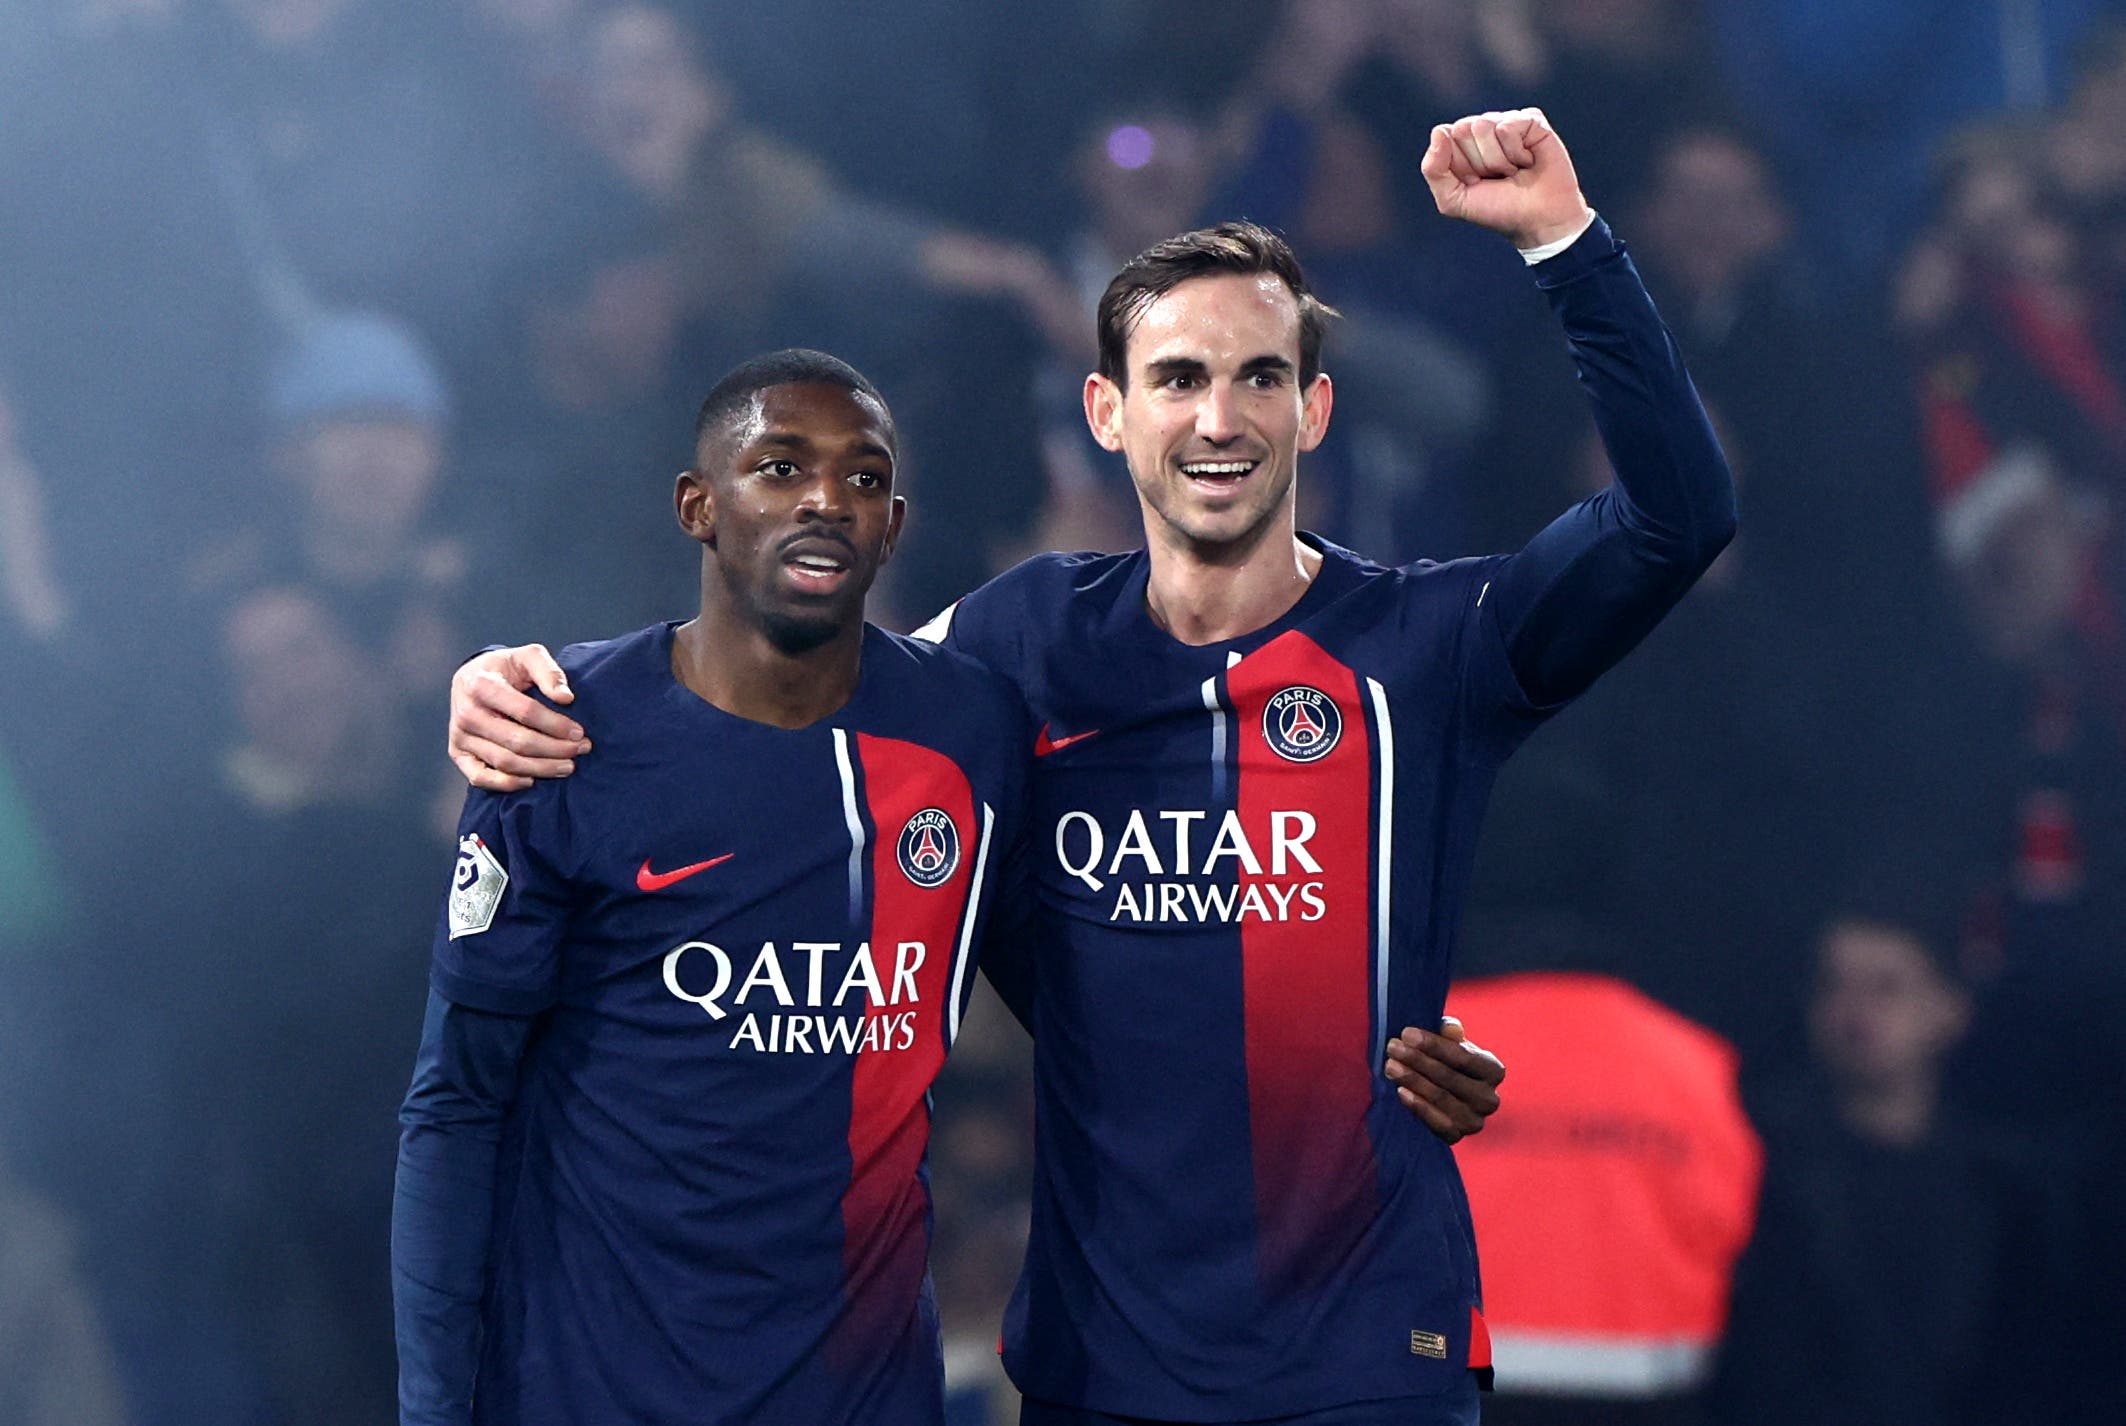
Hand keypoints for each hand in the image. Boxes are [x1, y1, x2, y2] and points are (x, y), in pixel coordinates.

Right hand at [448, 645, 589, 791]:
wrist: (473, 677)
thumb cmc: (505, 668)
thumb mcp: (528, 656)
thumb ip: (549, 672)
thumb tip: (566, 698)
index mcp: (481, 684)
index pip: (526, 712)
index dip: (556, 725)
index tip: (579, 732)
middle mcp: (466, 712)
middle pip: (517, 741)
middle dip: (555, 749)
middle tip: (581, 750)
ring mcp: (460, 735)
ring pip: (505, 762)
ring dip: (541, 768)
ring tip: (567, 766)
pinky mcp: (458, 753)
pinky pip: (481, 778)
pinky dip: (508, 784)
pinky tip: (533, 780)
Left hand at [1384, 1016, 1503, 1143]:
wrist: (1446, 1096)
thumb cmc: (1449, 1063)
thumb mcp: (1452, 1044)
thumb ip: (1451, 1032)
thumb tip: (1448, 1027)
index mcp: (1493, 1071)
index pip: (1463, 1057)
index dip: (1433, 1045)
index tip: (1407, 1033)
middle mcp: (1489, 1099)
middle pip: (1449, 1077)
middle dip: (1417, 1060)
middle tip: (1392, 1047)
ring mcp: (1474, 1121)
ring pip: (1441, 1098)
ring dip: (1412, 1080)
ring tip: (1390, 1066)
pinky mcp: (1457, 1137)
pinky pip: (1436, 1123)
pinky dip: (1417, 1106)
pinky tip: (1401, 1091)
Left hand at [1420, 108, 1592, 249]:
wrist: (1538, 220)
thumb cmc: (1497, 209)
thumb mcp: (1453, 200)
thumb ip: (1433, 170)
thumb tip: (1439, 131)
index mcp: (1460, 144)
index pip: (1444, 134)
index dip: (1458, 164)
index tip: (1475, 182)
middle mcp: (1483, 129)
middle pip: (1463, 128)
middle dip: (1478, 162)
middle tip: (1497, 177)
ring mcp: (1507, 121)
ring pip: (1484, 125)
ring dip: (1498, 160)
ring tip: (1513, 171)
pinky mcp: (1532, 119)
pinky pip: (1508, 126)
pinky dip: (1517, 152)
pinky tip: (1528, 161)